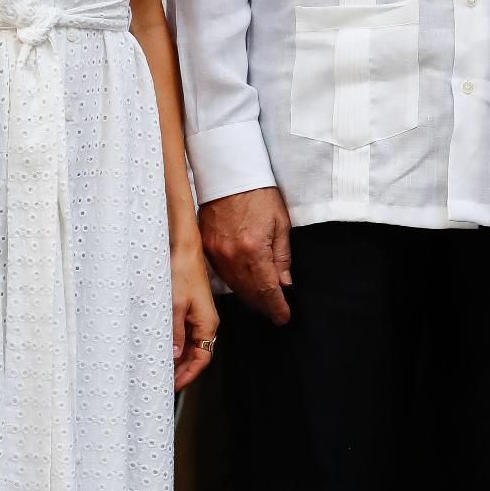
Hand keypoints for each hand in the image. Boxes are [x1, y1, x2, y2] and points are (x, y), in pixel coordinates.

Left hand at [171, 241, 218, 389]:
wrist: (184, 249)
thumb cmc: (182, 272)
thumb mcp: (175, 304)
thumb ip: (175, 331)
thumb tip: (175, 354)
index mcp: (207, 324)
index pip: (202, 359)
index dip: (189, 374)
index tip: (175, 385)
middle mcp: (206, 322)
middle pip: (196, 354)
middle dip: (182, 369)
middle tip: (164, 381)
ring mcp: (199, 316)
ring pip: (190, 345)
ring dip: (178, 357)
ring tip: (161, 367)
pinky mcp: (191, 309)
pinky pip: (185, 332)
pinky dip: (175, 342)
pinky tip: (163, 346)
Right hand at [199, 187, 291, 324]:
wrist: (228, 173)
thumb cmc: (258, 193)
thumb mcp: (280, 223)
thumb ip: (282, 256)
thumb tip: (284, 283)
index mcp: (254, 249)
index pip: (268, 290)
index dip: (277, 308)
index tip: (284, 317)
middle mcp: (232, 256)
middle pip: (249, 293)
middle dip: (264, 306)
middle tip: (275, 313)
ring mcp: (215, 252)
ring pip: (234, 286)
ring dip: (249, 297)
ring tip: (262, 302)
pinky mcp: (206, 246)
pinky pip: (221, 274)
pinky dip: (234, 283)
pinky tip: (243, 285)